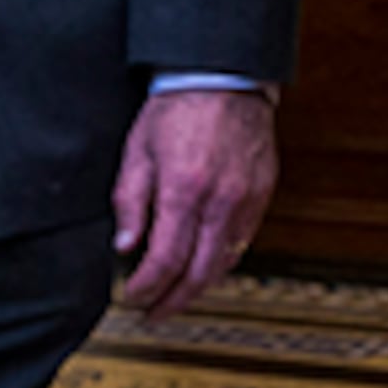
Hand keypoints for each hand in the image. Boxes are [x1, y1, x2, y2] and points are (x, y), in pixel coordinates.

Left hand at [109, 85, 275, 316]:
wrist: (224, 74)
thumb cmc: (178, 106)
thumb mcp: (138, 149)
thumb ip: (129, 200)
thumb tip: (124, 246)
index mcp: (184, 189)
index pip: (164, 261)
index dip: (145, 288)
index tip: (132, 295)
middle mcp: (220, 200)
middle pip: (198, 275)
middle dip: (172, 302)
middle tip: (154, 313)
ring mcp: (246, 199)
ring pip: (224, 264)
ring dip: (198, 288)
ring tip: (176, 297)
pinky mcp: (263, 194)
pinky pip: (242, 242)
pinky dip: (221, 262)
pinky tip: (204, 266)